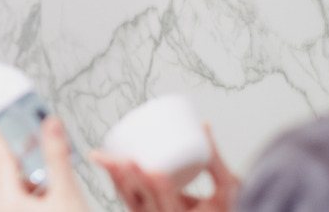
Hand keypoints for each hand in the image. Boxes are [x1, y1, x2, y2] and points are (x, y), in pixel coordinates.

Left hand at [0, 116, 88, 211]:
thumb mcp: (66, 191)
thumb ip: (57, 156)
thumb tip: (51, 125)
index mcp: (10, 201)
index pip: (0, 157)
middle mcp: (5, 210)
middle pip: (1, 174)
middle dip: (16, 159)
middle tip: (32, 146)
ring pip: (10, 189)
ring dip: (27, 178)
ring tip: (49, 173)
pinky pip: (17, 202)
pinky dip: (31, 192)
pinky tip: (52, 193)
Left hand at [90, 125, 239, 211]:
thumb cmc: (224, 208)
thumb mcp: (227, 188)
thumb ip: (216, 160)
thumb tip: (203, 125)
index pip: (166, 202)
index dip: (155, 188)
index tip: (148, 168)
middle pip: (139, 200)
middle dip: (125, 178)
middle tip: (113, 157)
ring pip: (128, 201)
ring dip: (115, 178)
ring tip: (101, 157)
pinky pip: (128, 201)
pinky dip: (117, 184)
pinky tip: (107, 168)